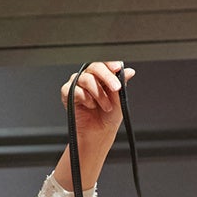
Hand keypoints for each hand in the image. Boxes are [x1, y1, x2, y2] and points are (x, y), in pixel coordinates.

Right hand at [53, 59, 135, 189]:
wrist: (100, 133)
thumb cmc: (109, 116)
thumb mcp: (119, 99)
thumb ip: (121, 83)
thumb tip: (129, 71)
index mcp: (101, 76)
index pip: (104, 63)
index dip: (110, 63)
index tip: (117, 68)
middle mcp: (89, 78)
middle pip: (94, 67)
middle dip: (107, 76)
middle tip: (116, 88)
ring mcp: (77, 84)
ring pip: (86, 79)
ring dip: (99, 94)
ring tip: (106, 106)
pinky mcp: (68, 93)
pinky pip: (74, 89)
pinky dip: (85, 98)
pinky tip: (90, 106)